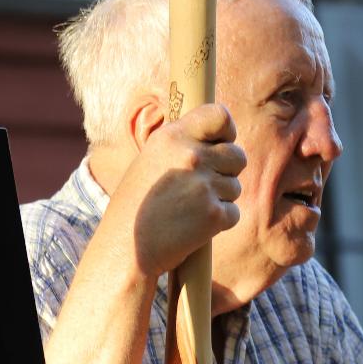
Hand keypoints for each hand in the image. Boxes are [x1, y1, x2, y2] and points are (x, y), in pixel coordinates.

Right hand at [110, 103, 245, 279]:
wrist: (126, 248)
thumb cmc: (136, 205)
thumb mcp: (150, 160)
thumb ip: (182, 146)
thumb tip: (219, 139)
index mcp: (172, 137)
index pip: (220, 115)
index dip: (227, 131)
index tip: (221, 143)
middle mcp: (191, 156)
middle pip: (237, 155)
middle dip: (227, 171)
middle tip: (201, 188)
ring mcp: (204, 186)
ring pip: (235, 186)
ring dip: (220, 199)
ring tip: (189, 209)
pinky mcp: (213, 214)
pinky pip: (233, 213)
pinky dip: (219, 222)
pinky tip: (194, 227)